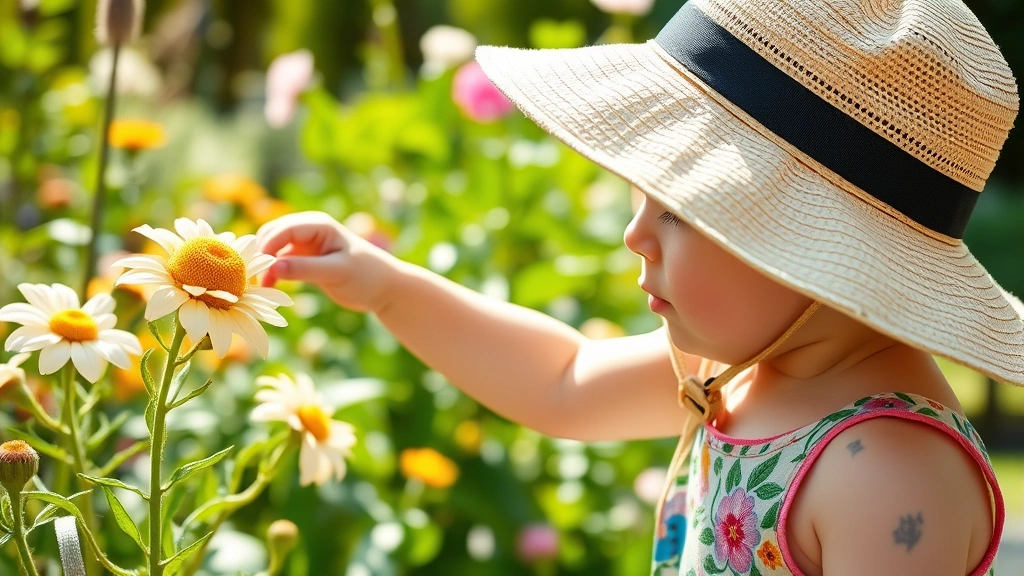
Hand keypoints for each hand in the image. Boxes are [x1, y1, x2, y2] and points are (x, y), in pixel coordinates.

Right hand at [255, 211, 401, 313]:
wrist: (384, 288)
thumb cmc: (367, 276)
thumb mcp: (337, 272)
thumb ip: (306, 269)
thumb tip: (273, 267)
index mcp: (318, 225)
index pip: (283, 229)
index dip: (267, 246)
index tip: (258, 269)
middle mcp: (308, 230)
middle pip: (271, 236)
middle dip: (260, 255)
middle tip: (253, 280)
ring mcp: (304, 245)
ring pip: (272, 250)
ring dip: (264, 265)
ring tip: (260, 287)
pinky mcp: (304, 261)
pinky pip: (279, 263)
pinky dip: (272, 273)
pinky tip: (269, 289)